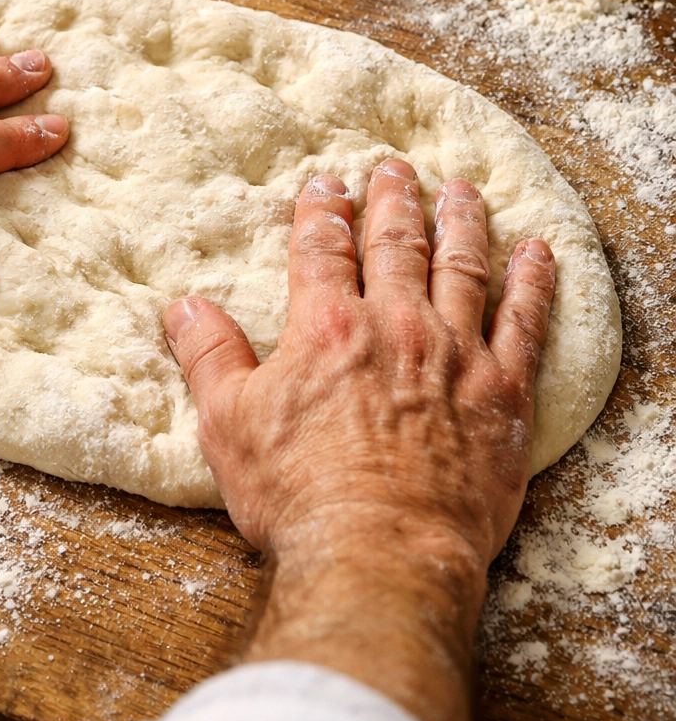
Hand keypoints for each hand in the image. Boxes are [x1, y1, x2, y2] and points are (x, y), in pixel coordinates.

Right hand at [163, 161, 554, 720]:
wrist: (379, 553)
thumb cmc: (297, 492)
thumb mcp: (228, 423)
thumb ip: (208, 356)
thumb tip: (183, 306)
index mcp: (327, 326)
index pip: (323, 249)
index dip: (322, 211)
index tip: (326, 184)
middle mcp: (395, 324)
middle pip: (396, 243)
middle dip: (393, 199)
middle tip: (395, 168)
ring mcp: (455, 354)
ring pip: (461, 265)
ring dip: (460, 221)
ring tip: (460, 189)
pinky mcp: (501, 393)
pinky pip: (523, 323)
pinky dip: (531, 282)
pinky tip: (537, 253)